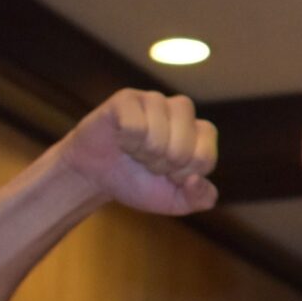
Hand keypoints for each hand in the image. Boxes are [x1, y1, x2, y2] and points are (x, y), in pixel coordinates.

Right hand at [53, 90, 218, 214]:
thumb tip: (195, 179)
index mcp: (202, 132)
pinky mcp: (127, 98)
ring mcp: (154, 100)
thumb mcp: (176, 202)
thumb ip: (200, 199)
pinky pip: (134, 126)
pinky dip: (126, 142)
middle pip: (182, 150)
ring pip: (157, 137)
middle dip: (161, 167)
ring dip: (143, 155)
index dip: (182, 176)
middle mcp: (182, 110)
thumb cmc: (141, 182)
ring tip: (135, 151)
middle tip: (148, 162)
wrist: (97, 176)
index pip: (204, 159)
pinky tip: (121, 139)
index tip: (169, 174)